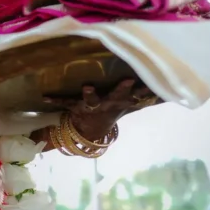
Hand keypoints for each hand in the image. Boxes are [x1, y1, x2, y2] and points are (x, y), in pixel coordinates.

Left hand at [44, 79, 160, 141]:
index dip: (137, 89)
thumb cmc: (112, 107)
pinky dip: (54, 100)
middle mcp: (105, 103)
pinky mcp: (74, 106)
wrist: (93, 128)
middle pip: (113, 96)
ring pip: (90, 100)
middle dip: (121, 89)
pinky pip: (63, 102)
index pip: (130, 94)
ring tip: (87, 86)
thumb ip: (145, 95)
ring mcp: (89, 105)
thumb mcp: (128, 103)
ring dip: (90, 94)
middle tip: (126, 81)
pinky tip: (44, 97)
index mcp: (117, 101)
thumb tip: (166, 86)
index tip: (143, 81)